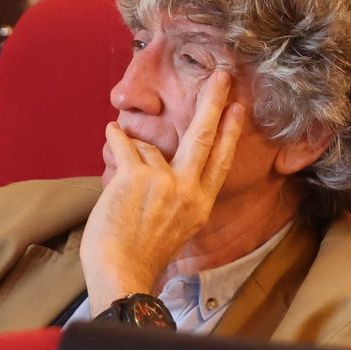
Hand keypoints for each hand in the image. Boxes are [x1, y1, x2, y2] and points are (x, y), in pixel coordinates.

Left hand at [79, 70, 246, 308]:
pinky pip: (123, 142)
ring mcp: (162, 182)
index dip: (230, 132)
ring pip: (147, 147)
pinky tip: (112, 134)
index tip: (238, 109)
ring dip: (132, 158)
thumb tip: (165, 162)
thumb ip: (181, 195)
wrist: (121, 273)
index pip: (220, 160)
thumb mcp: (178, 226)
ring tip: (123, 193)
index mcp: (200, 204)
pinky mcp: (135, 176)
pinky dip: (114, 137)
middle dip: (213, 102)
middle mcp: (187, 190)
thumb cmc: (142, 254)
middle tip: (221, 76)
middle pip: (204, 136)